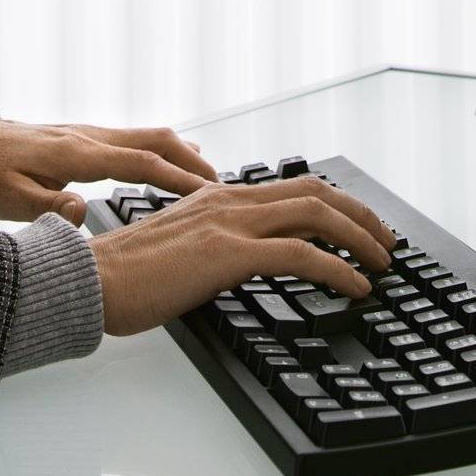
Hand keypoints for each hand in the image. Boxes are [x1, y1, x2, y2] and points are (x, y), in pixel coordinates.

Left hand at [0, 117, 217, 224]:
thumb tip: (82, 213)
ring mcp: (85, 133)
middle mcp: (87, 136)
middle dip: (192, 161)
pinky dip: (159, 149)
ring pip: (146, 135)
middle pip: (154, 140)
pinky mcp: (80, 138)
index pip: (140, 163)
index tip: (209, 193)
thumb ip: (46, 206)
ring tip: (207, 175)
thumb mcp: (5, 199)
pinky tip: (166, 162)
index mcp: (75, 153)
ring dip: (180, 152)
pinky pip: (131, 139)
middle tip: (223, 185)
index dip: (178, 178)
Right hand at [88, 175, 396, 335]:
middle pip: (317, 193)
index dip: (337, 203)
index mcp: (219, 195)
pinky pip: (301, 255)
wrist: (90, 281)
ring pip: (317, 215)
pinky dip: (338, 269)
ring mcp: (231, 223)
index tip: (361, 226)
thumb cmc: (126, 274)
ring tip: (382, 265)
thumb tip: (243, 257)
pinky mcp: (228, 254)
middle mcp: (231, 199)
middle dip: (361, 216)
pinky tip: (356, 288)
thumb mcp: (181, 245)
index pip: (295, 187)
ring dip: (360, 238)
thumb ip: (214, 241)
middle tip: (386, 243)